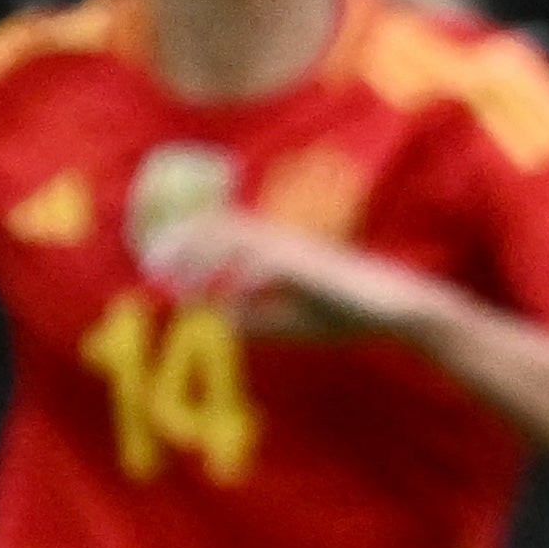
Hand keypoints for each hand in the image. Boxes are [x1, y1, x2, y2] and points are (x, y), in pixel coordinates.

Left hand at [147, 206, 476, 356]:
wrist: (395, 307)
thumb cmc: (345, 312)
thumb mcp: (292, 319)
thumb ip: (256, 318)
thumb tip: (219, 321)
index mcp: (276, 248)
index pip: (222, 231)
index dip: (188, 238)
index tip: (158, 257)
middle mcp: (281, 241)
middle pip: (221, 227)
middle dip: (184, 241)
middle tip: (153, 261)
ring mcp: (294, 250)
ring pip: (237, 241)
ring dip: (203, 257)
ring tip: (177, 276)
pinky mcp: (307, 267)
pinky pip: (263, 269)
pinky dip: (237, 283)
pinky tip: (221, 300)